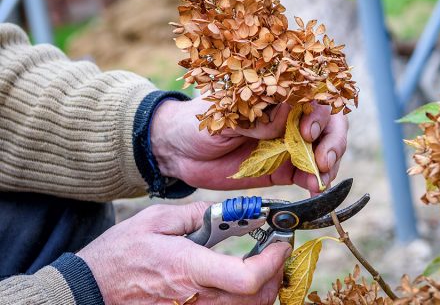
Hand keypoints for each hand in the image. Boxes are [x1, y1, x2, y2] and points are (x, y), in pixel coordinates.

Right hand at [77, 202, 291, 304]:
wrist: (91, 289)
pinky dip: (245, 301)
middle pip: (257, 298)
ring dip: (263, 289)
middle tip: (275, 252)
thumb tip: (228, 212)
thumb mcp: (155, 220)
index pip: (248, 278)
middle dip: (275, 274)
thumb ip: (197, 214)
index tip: (280, 243)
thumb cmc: (120, 254)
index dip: (273, 262)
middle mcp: (196, 298)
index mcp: (190, 268)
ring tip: (261, 265)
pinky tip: (240, 284)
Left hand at [150, 97, 347, 193]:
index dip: (319, 113)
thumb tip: (286, 116)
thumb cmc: (199, 121)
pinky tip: (314, 189)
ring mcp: (287, 143)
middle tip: (323, 160)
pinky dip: (315, 181)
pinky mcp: (282, 169)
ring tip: (321, 178)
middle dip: (332, 141)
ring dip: (329, 163)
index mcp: (276, 95)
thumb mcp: (224, 113)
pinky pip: (307, 174)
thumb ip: (255, 117)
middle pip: (328, 123)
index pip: (313, 96)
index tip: (307, 131)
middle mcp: (288, 117)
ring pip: (323, 149)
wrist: (178, 152)